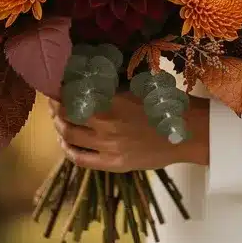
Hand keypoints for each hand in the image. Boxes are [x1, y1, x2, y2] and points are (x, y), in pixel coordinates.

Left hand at [49, 93, 209, 171]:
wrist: (188, 131)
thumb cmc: (164, 104)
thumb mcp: (138, 87)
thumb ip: (111, 86)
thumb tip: (85, 77)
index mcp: (113, 102)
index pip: (73, 95)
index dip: (58, 90)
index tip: (54, 86)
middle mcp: (108, 125)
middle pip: (66, 115)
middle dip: (55, 107)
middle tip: (53, 101)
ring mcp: (110, 147)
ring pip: (70, 136)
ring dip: (59, 126)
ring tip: (58, 119)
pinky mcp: (114, 164)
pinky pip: (81, 159)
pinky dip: (68, 149)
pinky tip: (65, 142)